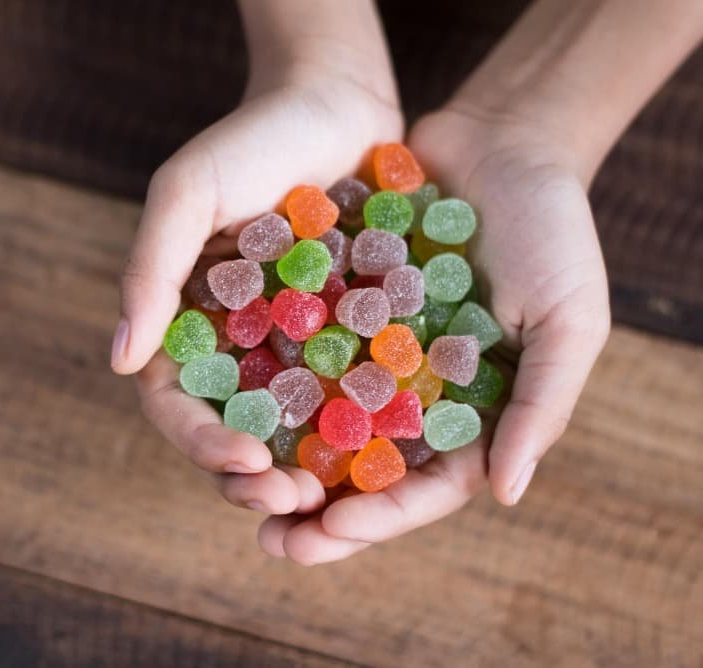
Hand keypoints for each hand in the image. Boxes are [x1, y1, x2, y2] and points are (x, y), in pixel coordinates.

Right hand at [113, 68, 403, 516]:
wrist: (335, 102)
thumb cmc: (250, 140)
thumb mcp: (186, 194)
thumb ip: (148, 271)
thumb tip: (120, 361)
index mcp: (185, 323)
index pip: (175, 403)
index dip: (200, 442)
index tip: (242, 460)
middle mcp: (236, 346)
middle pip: (231, 431)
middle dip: (253, 477)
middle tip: (293, 500)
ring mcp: (293, 347)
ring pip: (291, 431)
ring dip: (307, 472)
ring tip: (336, 497)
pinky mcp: (349, 337)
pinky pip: (352, 394)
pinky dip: (363, 430)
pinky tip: (390, 454)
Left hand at [260, 107, 610, 563]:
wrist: (503, 139)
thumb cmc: (553, 230)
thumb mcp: (569, 318)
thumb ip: (540, 405)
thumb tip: (507, 495)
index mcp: (467, 413)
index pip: (422, 488)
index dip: (379, 517)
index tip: (329, 530)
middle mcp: (408, 392)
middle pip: (357, 472)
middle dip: (314, 509)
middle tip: (267, 536)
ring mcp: (365, 351)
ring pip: (314, 422)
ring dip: (277, 457)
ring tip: (234, 481)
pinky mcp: (331, 306)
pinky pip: (293, 349)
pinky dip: (265, 376)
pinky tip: (225, 396)